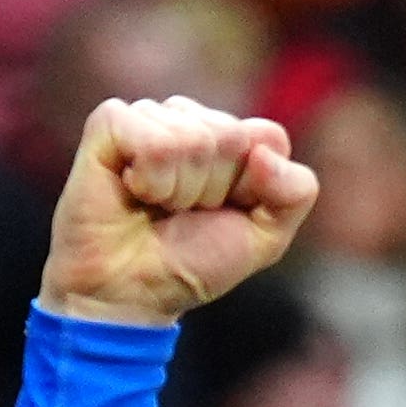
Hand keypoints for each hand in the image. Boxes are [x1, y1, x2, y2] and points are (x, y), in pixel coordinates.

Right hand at [37, 96, 316, 330]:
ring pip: (192, 138)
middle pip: (231, 136)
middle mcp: (193, 119)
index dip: (253, 186)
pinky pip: (152, 140)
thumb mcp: (268, 236)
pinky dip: (150, 179)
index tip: (227, 210)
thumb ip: (295, 192)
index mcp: (235, 138)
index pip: (268, 136)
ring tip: (159, 205)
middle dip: (213, 189)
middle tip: (186, 212)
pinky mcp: (110, 122)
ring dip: (179, 189)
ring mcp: (150, 116)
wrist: (136, 290)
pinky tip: (133, 190)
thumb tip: (263, 154)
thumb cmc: (196, 260)